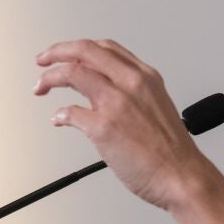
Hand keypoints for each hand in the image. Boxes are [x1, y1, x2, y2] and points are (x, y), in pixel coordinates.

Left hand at [33, 38, 208, 210]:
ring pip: (72, 73)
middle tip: (42, 60)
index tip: (65, 54)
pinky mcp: (103, 127)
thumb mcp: (157, 103)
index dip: (78, 48)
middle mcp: (130, 83)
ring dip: (50, 79)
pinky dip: (60, 115)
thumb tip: (103, 87)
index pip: (104, 47)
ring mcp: (116, 103)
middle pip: (84, 51)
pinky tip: (59, 119)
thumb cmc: (171, 148)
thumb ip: (132, 90)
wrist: (181, 175)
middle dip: (56, 52)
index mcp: (144, 75)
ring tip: (41, 86)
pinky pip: (70, 112)